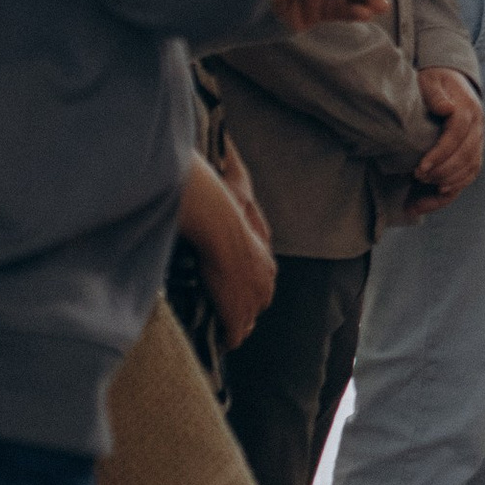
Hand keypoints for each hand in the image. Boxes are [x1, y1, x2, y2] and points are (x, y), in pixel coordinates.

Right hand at [181, 151, 274, 345]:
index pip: (263, 280)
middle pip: (259, 303)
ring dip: (236, 325)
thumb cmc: (225, 203)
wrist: (218, 221)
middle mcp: (266, 280)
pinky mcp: (237, 310)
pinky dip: (228, 336)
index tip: (237, 289)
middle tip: (229, 313)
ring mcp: (253, 297)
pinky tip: (222, 340)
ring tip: (226, 331)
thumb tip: (228, 144)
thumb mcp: (235, 184)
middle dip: (246, 309)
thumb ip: (232, 169)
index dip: (249, 287)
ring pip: (248, 320)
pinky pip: (235, 332)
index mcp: (266, 258)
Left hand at [411, 66, 483, 201]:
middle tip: (418, 177)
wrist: (450, 80)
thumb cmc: (434, 81)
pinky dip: (457, 185)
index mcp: (468, 108)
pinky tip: (439, 192)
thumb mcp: (430, 81)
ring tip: (424, 185)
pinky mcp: (474, 149)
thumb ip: (435, 94)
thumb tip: (446, 109)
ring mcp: (478, 139)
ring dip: (449, 180)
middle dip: (442, 170)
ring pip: (471, 167)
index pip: (458, 134)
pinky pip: (471, 172)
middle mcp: (478, 126)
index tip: (420, 167)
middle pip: (466, 155)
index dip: (440, 153)